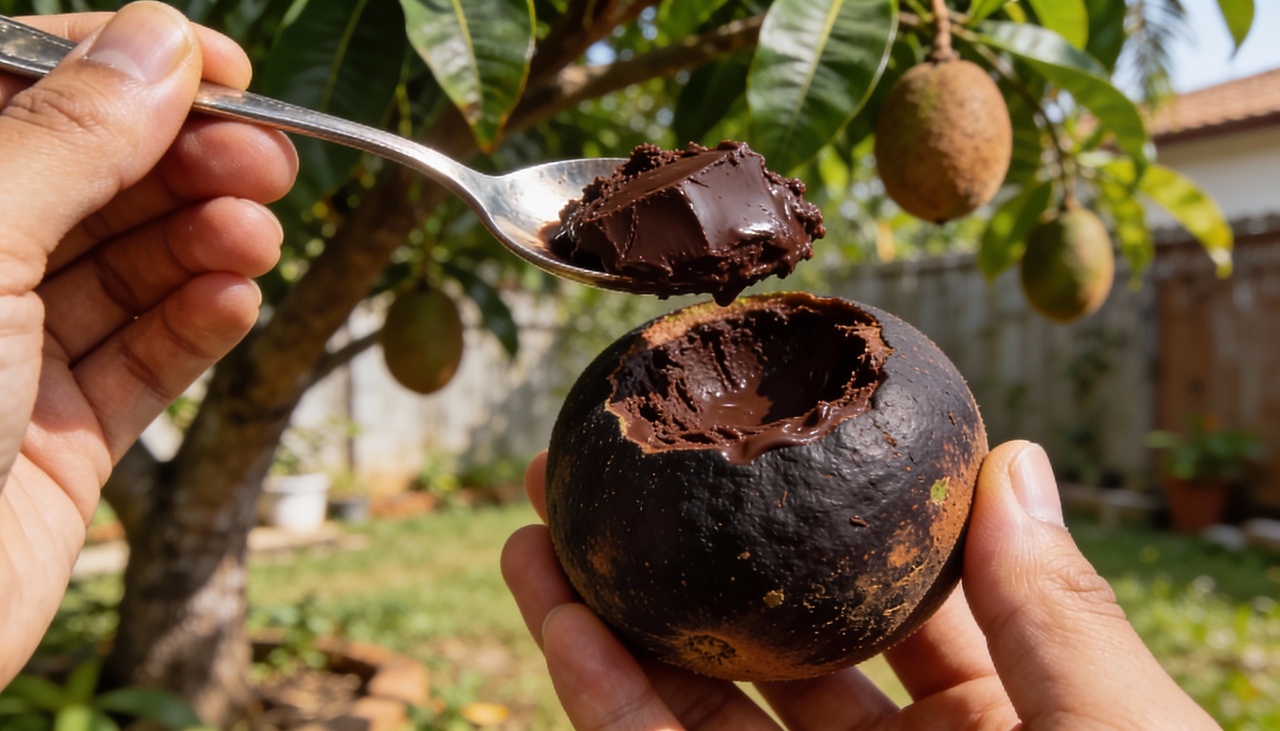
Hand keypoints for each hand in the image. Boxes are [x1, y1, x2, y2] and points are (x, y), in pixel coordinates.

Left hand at [0, 2, 295, 682]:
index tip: (229, 72)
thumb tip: (164, 42)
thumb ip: (69, 140)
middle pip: (93, 183)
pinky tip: (235, 300)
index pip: (28, 94)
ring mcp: (6, 359)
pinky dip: (197, 326)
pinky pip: (142, 364)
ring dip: (205, 243)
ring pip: (129, 272)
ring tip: (258, 235)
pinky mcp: (59, 440)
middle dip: (187, 163)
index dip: (130, 72)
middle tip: (271, 160)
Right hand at [504, 441, 1218, 728]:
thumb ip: (1056, 615)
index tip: (762, 434)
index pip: (889, 594)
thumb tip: (1013, 456)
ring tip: (537, 529)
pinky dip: (606, 699)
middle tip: (614, 466)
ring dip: (604, 616)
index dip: (822, 511)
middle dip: (681, 554)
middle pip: (764, 637)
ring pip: (690, 704)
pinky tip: (560, 620)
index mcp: (990, 720)